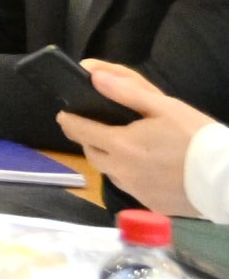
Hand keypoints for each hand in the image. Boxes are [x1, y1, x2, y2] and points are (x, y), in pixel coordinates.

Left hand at [64, 59, 216, 213]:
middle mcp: (121, 171)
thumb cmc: (196, 137)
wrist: (227, 179)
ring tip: (121, 146)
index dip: (69, 120)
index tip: (65, 114)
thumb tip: (92, 74)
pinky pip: (129, 187)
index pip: (78, 131)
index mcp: (119, 144)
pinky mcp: (150, 204)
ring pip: (108, 172)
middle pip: (91, 153)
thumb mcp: (163, 106)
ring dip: (107, 158)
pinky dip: (129, 175)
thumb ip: (125, 91)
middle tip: (96, 128)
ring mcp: (135, 191)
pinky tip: (144, 168)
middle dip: (88, 139)